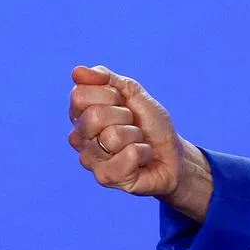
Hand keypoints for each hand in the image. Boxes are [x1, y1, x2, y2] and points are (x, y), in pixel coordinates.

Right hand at [67, 64, 211, 218]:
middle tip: (131, 123)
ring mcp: (90, 159)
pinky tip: (141, 158)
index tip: (121, 101)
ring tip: (137, 141)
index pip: (80, 95)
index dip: (109, 94)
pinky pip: (127, 156)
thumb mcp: (131, 92)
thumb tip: (76, 72)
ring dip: (135, 135)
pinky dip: (143, 152)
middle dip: (123, 115)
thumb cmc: (149, 123)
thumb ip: (104, 78)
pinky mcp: (106, 178)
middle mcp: (79, 137)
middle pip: (93, 116)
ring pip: (112, 137)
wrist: (172, 154)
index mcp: (80, 113)